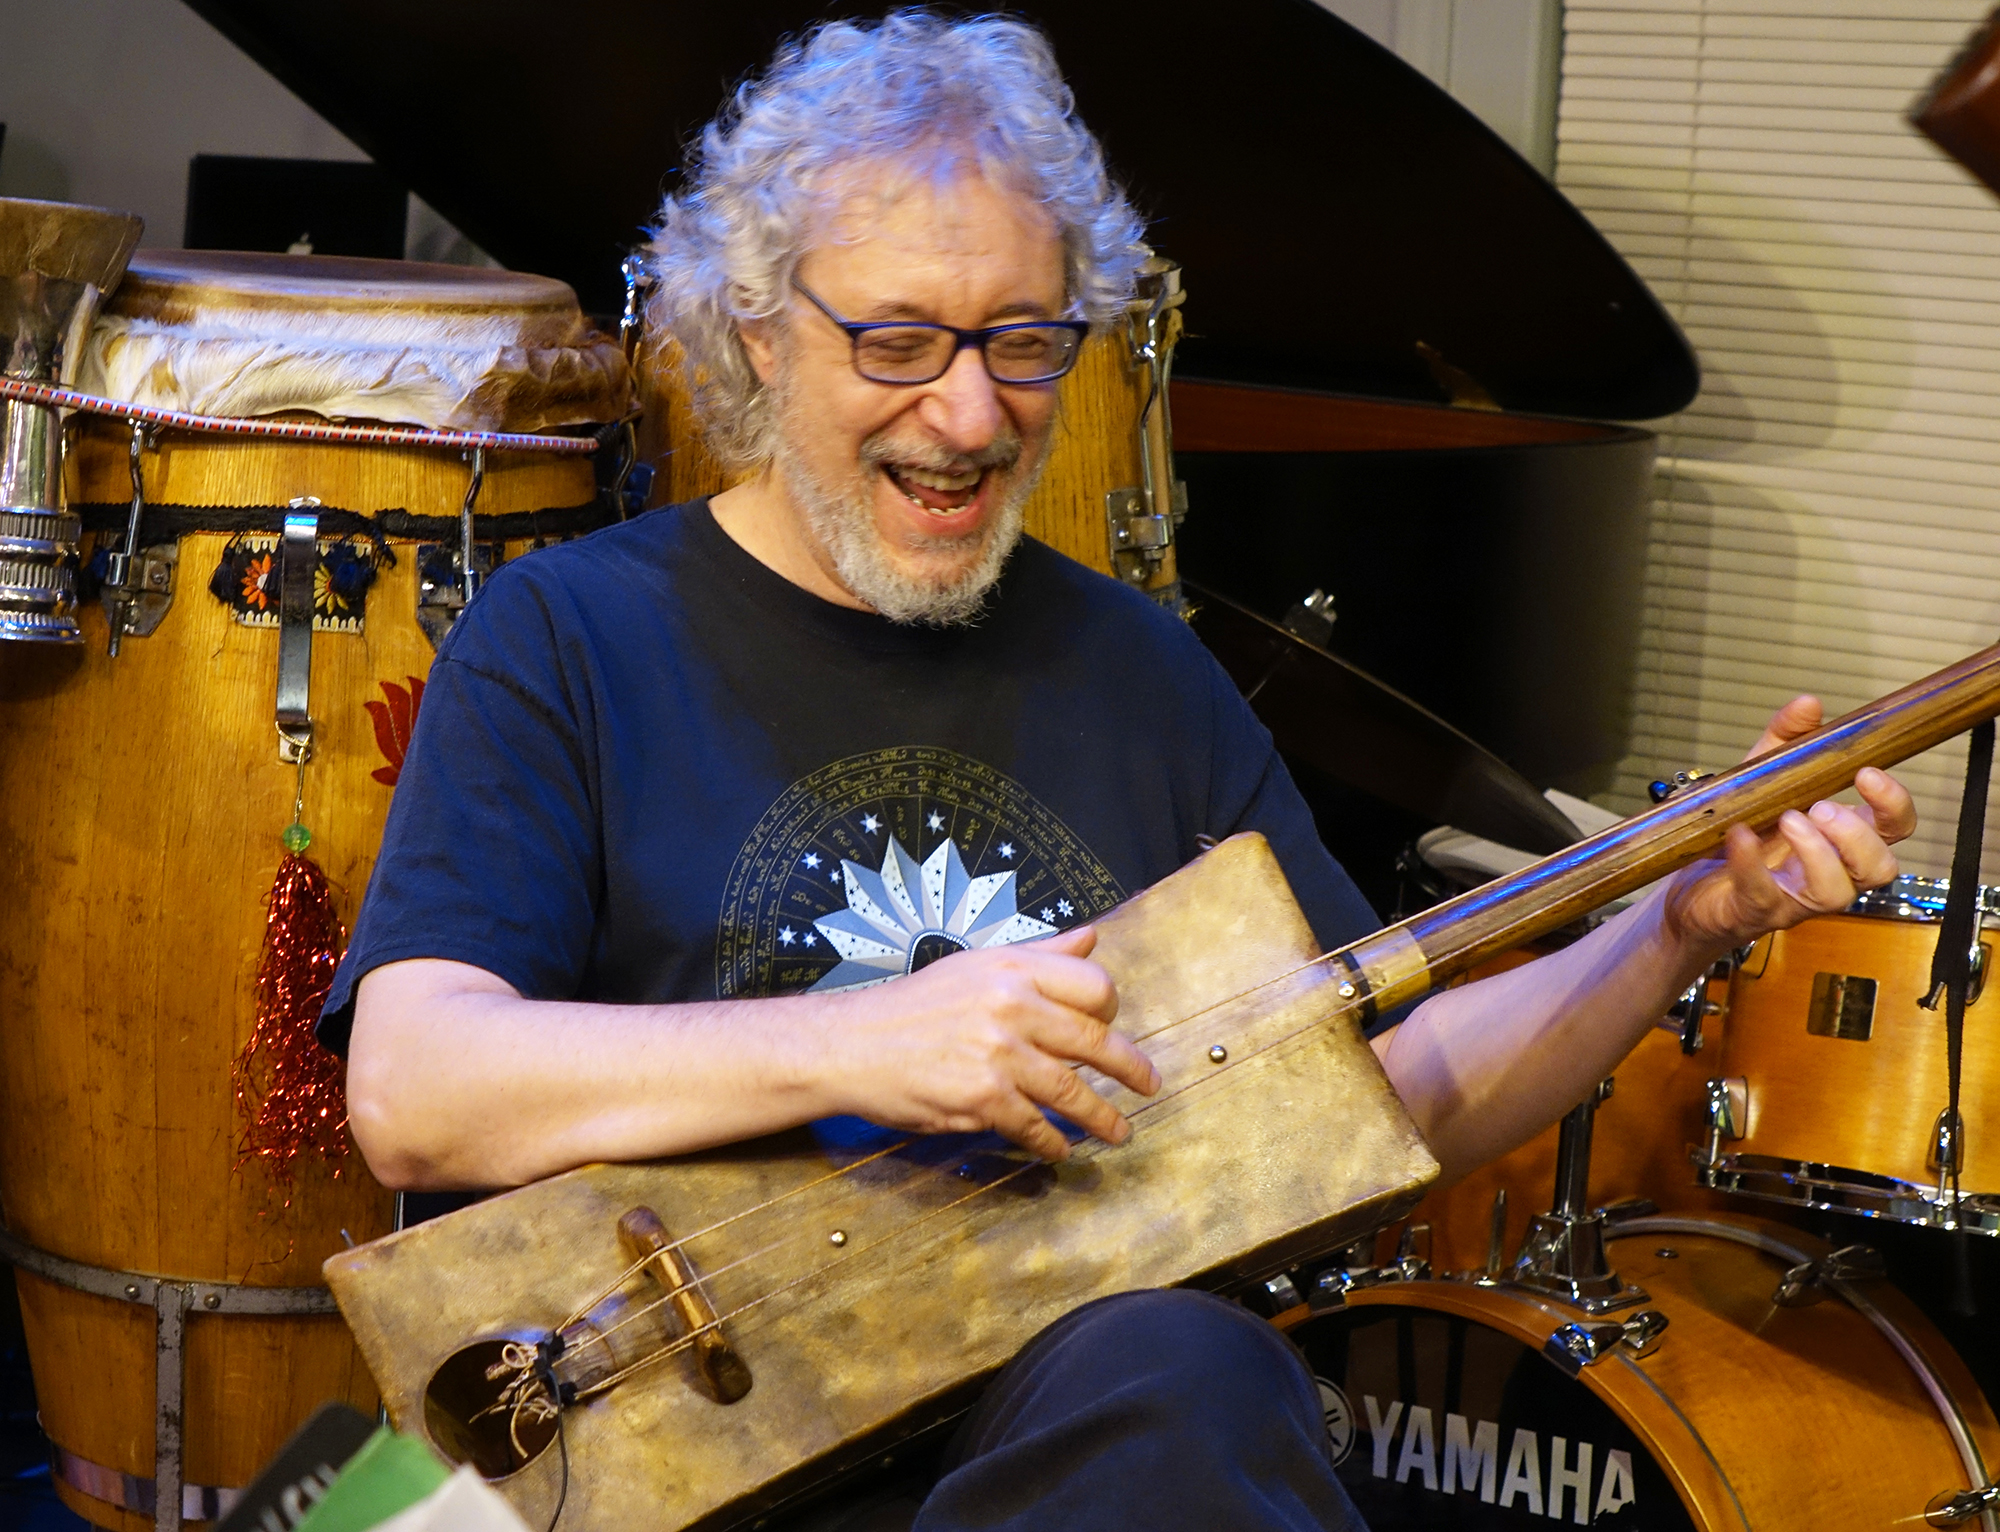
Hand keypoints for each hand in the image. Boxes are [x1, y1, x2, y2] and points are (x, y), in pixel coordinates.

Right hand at [816, 926, 1160, 1160]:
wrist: (851, 1044)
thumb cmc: (915, 1006)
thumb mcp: (977, 965)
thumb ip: (1040, 955)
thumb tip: (1091, 937)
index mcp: (1014, 969)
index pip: (1094, 985)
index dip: (1113, 1009)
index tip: (1115, 1027)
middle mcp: (1012, 1007)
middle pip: (1094, 1040)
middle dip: (1130, 1070)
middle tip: (1149, 1086)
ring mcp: (999, 1055)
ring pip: (1071, 1092)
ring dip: (1101, 1118)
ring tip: (1118, 1132)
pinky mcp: (981, 1098)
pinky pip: (1034, 1126)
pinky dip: (1052, 1143)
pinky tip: (1060, 1149)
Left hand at [1661, 695, 1916, 952]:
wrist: (1687, 886)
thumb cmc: (1738, 834)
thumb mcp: (1761, 778)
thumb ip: (1786, 742)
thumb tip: (1809, 703)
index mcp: (1840, 839)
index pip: (1895, 828)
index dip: (1894, 804)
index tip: (1868, 773)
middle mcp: (1828, 873)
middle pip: (1880, 867)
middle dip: (1858, 835)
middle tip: (1821, 807)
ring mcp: (1794, 899)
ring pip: (1836, 892)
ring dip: (1817, 852)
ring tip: (1789, 819)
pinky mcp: (1753, 912)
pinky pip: (1762, 895)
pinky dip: (1751, 863)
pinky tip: (1740, 834)